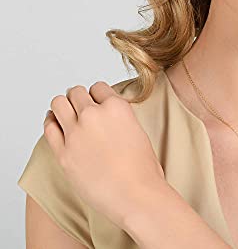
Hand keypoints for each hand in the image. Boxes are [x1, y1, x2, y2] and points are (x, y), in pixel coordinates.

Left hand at [43, 81, 166, 228]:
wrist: (135, 195)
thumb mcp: (137, 130)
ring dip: (63, 105)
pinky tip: (56, 124)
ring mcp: (76, 133)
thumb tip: (106, 117)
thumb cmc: (142, 168)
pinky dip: (51, 122)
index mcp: (117, 107)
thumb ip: (119, 118)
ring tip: (67, 113)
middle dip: (78, 98)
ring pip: (59, 103)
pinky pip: (49, 127)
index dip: (97, 95)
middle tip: (81, 108)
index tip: (97, 102)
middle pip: (76, 92)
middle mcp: (94, 115)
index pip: (98, 87)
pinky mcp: (63, 153)